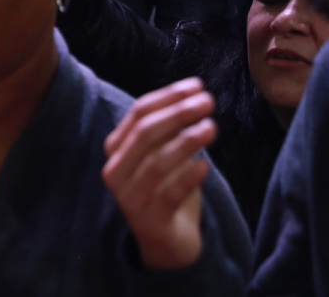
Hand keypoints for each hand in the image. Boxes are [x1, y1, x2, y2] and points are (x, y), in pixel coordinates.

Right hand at [103, 77, 216, 271]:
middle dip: (178, 113)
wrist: (167, 242)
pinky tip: (205, 167)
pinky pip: (168, 196)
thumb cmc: (167, 189)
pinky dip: (187, 179)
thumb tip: (194, 94)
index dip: (169, 96)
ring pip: (156, 163)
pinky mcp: (150, 222)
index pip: (138, 112)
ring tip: (212, 128)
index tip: (198, 86)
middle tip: (209, 103)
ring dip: (186, 142)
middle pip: (145, 133)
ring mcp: (130, 198)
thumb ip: (169, 129)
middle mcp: (116, 171)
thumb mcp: (163, 154)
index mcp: (117, 149)